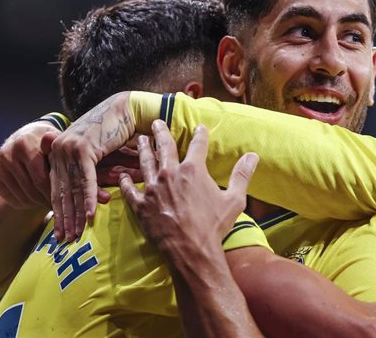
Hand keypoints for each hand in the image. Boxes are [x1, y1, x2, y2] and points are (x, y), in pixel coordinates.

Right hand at [0, 121, 58, 208]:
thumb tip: (48, 138)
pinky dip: (24, 204)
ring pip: (21, 197)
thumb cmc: (49, 145)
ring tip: (50, 202)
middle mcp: (7, 154)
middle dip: (47, 199)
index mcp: (23, 144)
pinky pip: (10, 199)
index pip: (40, 178)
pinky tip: (36, 199)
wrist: (28, 138)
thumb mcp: (55, 143)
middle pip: (31, 189)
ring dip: (37, 203)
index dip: (54, 192)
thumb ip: (54, 145)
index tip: (65, 200)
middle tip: (59, 205)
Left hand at [46, 92, 133, 241]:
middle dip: (64, 219)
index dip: (60, 212)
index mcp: (59, 152)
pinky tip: (89, 216)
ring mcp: (68, 149)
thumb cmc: (115, 131)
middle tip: (65, 241)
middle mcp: (59, 150)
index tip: (61, 231)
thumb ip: (85, 168)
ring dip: (74, 215)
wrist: (126, 110)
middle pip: (61, 191)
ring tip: (76, 235)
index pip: (57, 188)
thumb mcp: (96, 153)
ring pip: (71, 189)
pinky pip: (85, 180)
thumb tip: (85, 190)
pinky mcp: (82, 149)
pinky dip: (87, 200)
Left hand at [119, 119, 258, 255]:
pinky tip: (122, 176)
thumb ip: (242, 175)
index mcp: (193, 170)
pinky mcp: (141, 205)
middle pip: (164, 147)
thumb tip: (253, 155)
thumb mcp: (234, 199)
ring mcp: (153, 189)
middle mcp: (170, 174)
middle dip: (161, 132)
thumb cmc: (214, 226)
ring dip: (144, 150)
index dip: (200, 134)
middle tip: (157, 123)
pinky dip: (126, 182)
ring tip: (141, 140)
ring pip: (145, 163)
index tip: (200, 127)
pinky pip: (130, 190)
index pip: (198, 145)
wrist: (191, 251)